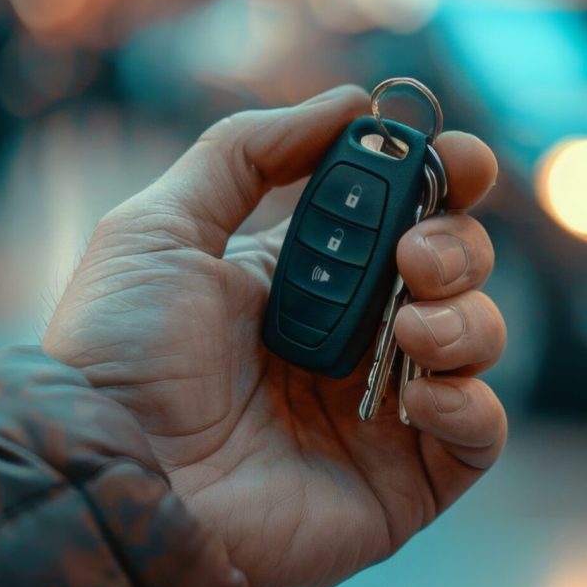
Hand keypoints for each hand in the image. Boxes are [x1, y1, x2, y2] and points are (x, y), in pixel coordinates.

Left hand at [43, 87, 506, 586]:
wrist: (108, 478)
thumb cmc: (116, 354)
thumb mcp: (159, 227)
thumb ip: (247, 152)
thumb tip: (349, 104)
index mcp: (304, 276)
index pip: (401, 214)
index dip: (442, 179)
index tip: (457, 157)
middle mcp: (351, 336)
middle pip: (453, 268)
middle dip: (455, 244)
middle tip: (411, 255)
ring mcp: (379, 408)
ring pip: (477, 339)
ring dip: (466, 316)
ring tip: (408, 326)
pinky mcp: (401, 481)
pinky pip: (478, 434)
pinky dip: (471, 403)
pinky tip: (419, 393)